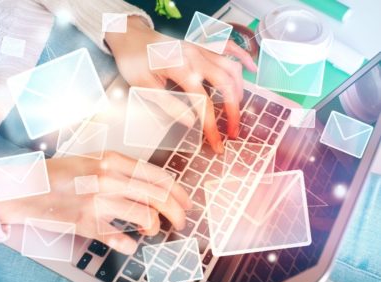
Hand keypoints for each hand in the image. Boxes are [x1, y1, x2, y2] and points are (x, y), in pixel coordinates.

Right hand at [0, 152, 190, 254]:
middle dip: (177, 212)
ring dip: (155, 227)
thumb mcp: (93, 160)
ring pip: (145, 216)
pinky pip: (119, 238)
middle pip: (158, 196)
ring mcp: (98, 201)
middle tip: (181, 222)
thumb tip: (151, 187)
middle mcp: (109, 178)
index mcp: (113, 160)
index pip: (158, 176)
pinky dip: (129, 243)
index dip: (179, 192)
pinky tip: (129, 243)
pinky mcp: (86, 222)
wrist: (25, 186)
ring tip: (152, 230)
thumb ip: (122, 171)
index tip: (186, 203)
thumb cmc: (60, 172)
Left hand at [105, 16, 256, 152]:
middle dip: (233, 111)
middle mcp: (195, 56)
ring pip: (231, 67)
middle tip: (233, 132)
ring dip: (239, 91)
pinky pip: (228, 47)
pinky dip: (242, 56)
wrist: (130, 36)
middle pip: (225, 84)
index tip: (217, 144)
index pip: (203, 102)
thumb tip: (190, 123)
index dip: (211, 126)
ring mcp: (201, 48)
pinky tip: (251, 69)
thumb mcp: (143, 87)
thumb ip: (168, 105)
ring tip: (236, 111)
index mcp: (179, 68)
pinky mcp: (202, 45)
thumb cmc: (134, 61)